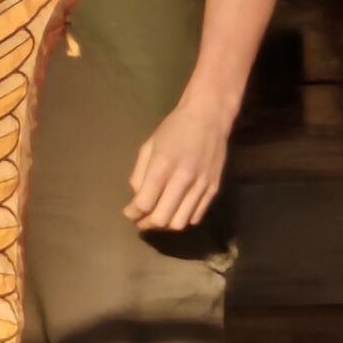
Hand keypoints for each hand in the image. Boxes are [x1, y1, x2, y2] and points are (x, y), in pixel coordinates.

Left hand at [124, 99, 232, 234]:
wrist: (209, 117)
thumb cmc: (174, 128)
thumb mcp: (149, 146)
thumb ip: (139, 174)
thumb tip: (137, 198)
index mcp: (163, 166)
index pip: (144, 203)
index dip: (133, 213)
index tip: (129, 213)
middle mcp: (183, 179)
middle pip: (162, 218)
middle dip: (147, 223)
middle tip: (140, 220)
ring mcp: (201, 186)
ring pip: (180, 223)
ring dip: (165, 225)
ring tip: (158, 218)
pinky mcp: (214, 189)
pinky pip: (196, 216)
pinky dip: (183, 219)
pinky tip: (176, 211)